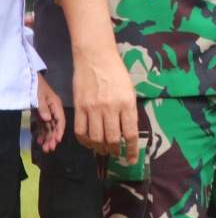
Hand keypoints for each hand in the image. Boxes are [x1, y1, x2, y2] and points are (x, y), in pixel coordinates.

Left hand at [33, 75, 64, 153]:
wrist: (30, 79)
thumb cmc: (36, 86)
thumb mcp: (39, 96)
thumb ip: (43, 108)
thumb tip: (48, 119)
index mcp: (56, 105)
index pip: (60, 120)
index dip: (60, 131)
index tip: (57, 140)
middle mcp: (54, 110)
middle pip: (55, 126)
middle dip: (53, 138)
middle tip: (49, 149)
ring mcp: (48, 112)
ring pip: (49, 127)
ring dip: (48, 137)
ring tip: (45, 148)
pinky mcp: (42, 113)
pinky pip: (43, 125)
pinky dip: (42, 133)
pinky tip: (40, 140)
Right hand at [72, 44, 138, 158]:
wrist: (96, 58)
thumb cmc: (117, 73)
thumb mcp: (130, 91)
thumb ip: (129, 111)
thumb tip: (128, 131)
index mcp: (127, 104)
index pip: (131, 133)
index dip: (132, 149)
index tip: (132, 159)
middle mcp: (110, 108)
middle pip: (112, 139)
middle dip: (115, 150)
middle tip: (116, 153)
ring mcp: (93, 109)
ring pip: (96, 138)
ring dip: (100, 148)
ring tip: (103, 150)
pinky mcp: (79, 108)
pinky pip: (80, 131)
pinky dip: (84, 141)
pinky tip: (89, 143)